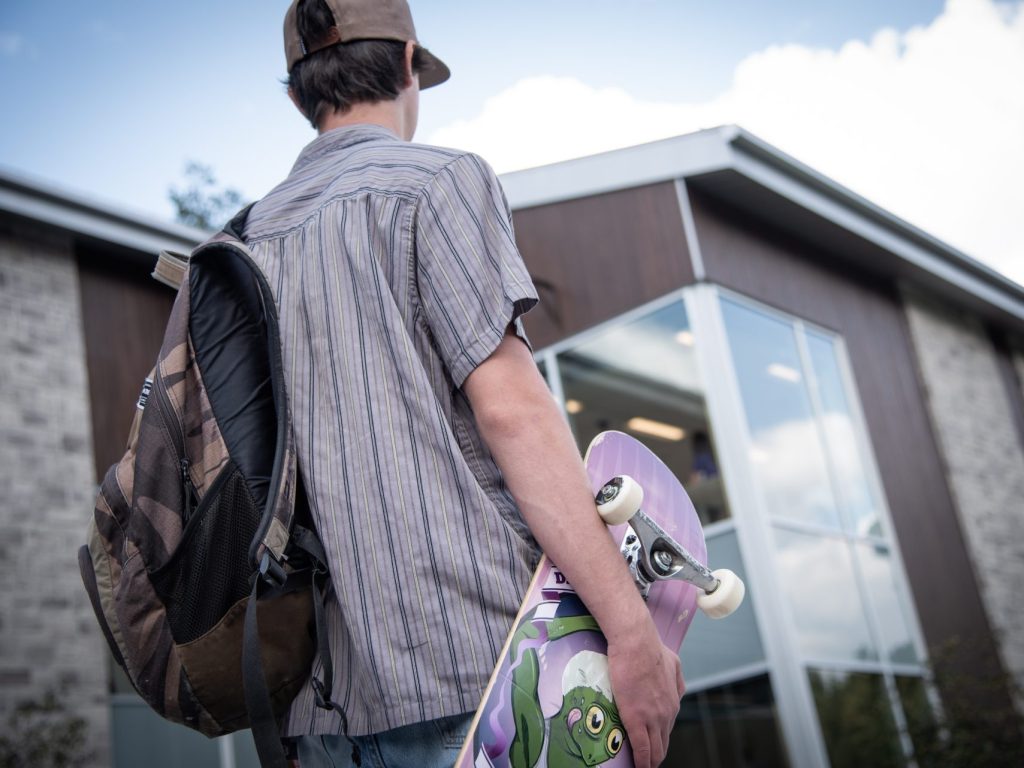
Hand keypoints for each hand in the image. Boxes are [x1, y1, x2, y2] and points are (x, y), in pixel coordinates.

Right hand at [607, 628, 684, 767]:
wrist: (636, 642)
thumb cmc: (650, 647)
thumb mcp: (673, 663)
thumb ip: (676, 680)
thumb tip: (677, 690)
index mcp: (673, 701)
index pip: (667, 729)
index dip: (659, 740)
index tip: (653, 745)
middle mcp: (666, 713)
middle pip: (662, 743)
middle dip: (656, 755)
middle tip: (648, 762)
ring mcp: (652, 718)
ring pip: (654, 749)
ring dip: (649, 760)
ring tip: (644, 767)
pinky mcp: (636, 719)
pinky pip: (641, 748)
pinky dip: (641, 761)